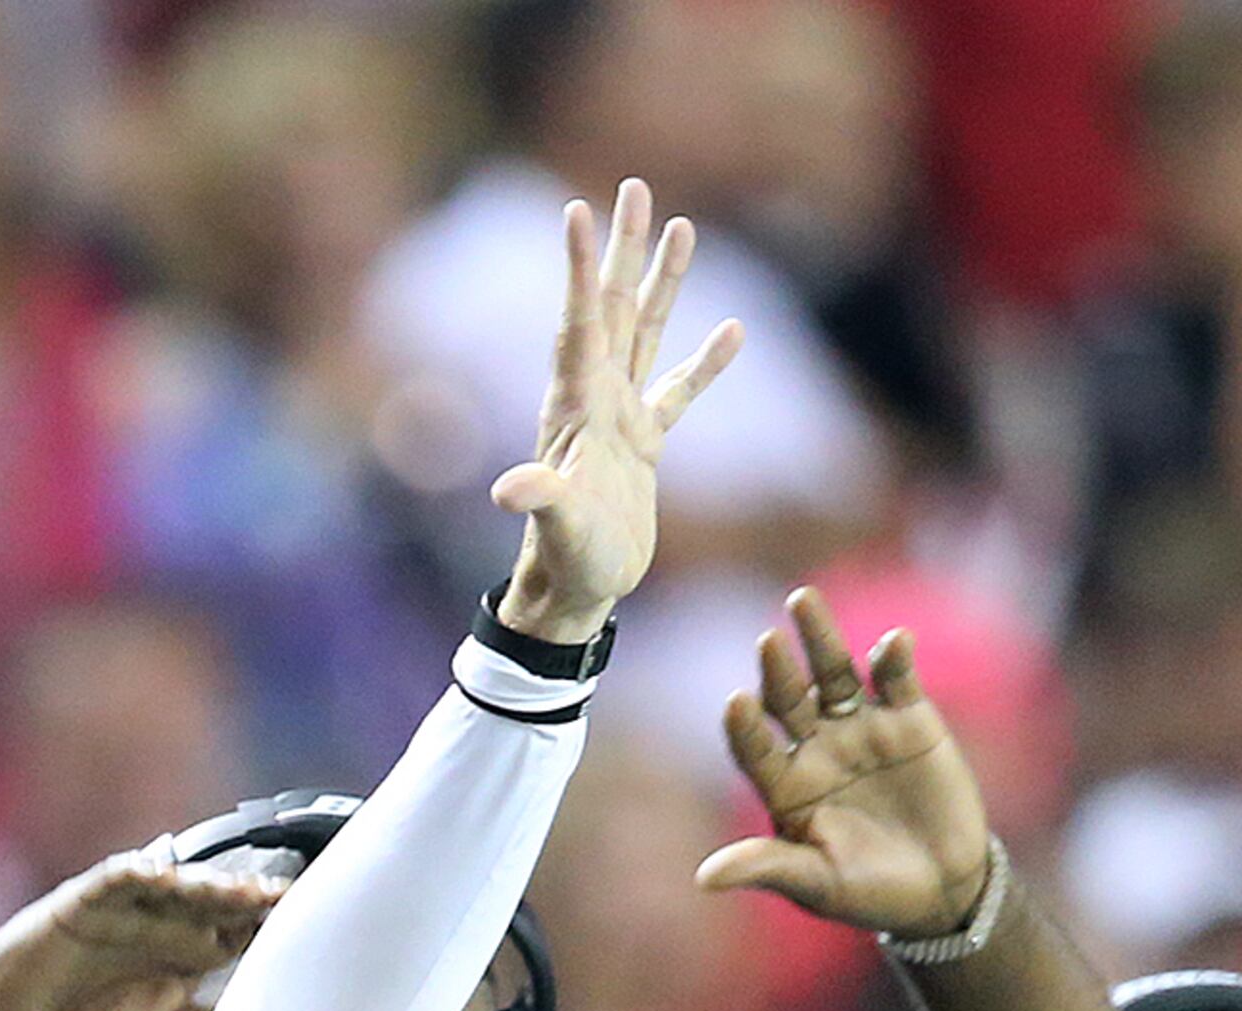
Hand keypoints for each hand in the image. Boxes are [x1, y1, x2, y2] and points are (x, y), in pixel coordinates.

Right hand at [0, 854, 285, 1010]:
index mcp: (184, 954)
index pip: (237, 931)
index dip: (270, 926)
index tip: (312, 926)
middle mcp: (161, 924)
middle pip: (216, 903)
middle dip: (252, 899)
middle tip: (289, 898)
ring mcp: (124, 909)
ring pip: (175, 888)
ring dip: (209, 886)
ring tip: (242, 889)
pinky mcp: (83, 901)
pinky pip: (115, 880)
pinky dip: (139, 874)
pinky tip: (165, 875)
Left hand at [492, 179, 743, 643]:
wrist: (577, 592)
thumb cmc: (563, 561)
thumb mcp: (554, 527)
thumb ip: (539, 500)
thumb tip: (508, 490)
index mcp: (575, 406)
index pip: (579, 323)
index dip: (577, 268)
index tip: (577, 209)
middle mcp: (596, 399)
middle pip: (612, 307)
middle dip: (622, 249)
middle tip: (634, 188)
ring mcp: (622, 418)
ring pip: (646, 333)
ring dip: (662, 282)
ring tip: (682, 226)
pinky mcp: (646, 445)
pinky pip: (680, 391)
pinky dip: (704, 363)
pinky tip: (733, 330)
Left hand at [696, 588, 997, 934]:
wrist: (941, 890)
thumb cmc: (868, 893)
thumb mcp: (817, 884)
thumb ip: (768, 868)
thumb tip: (704, 878)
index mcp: (784, 786)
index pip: (754, 749)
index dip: (744, 728)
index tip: (734, 703)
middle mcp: (815, 748)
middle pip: (788, 699)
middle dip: (777, 671)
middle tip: (766, 641)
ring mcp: (860, 728)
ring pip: (834, 674)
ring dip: (819, 639)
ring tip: (801, 601)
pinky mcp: (909, 718)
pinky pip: (896, 680)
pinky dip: (893, 658)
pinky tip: (891, 642)